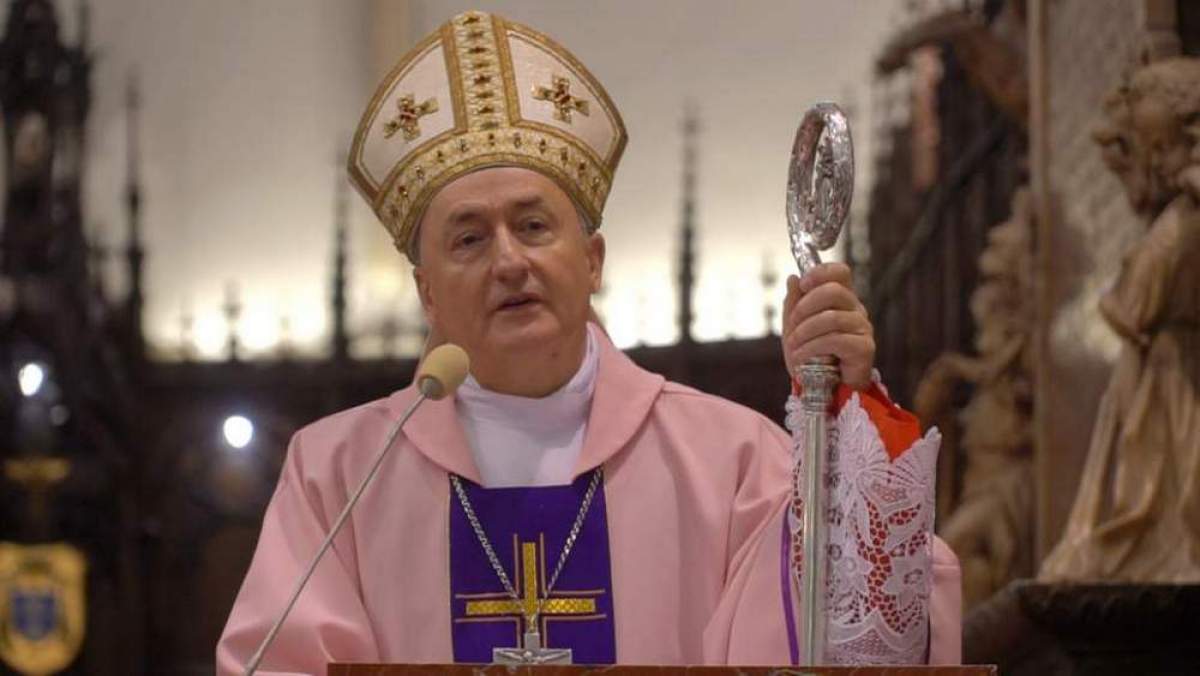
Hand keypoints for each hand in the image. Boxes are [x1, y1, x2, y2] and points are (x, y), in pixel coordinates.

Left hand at [781, 262, 874, 389]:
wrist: (824, 390)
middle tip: (792, 325)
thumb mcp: (795, 328)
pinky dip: (811, 348)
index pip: (840, 272)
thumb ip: (794, 303)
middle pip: (834, 291)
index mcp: (841, 299)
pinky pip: (835, 340)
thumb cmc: (812, 357)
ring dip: (804, 332)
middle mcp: (855, 309)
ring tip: (793, 346)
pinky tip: (800, 357)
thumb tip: (793, 278)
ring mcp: (863, 328)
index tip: (802, 284)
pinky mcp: (864, 348)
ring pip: (831, 318)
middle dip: (805, 307)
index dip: (820, 272)